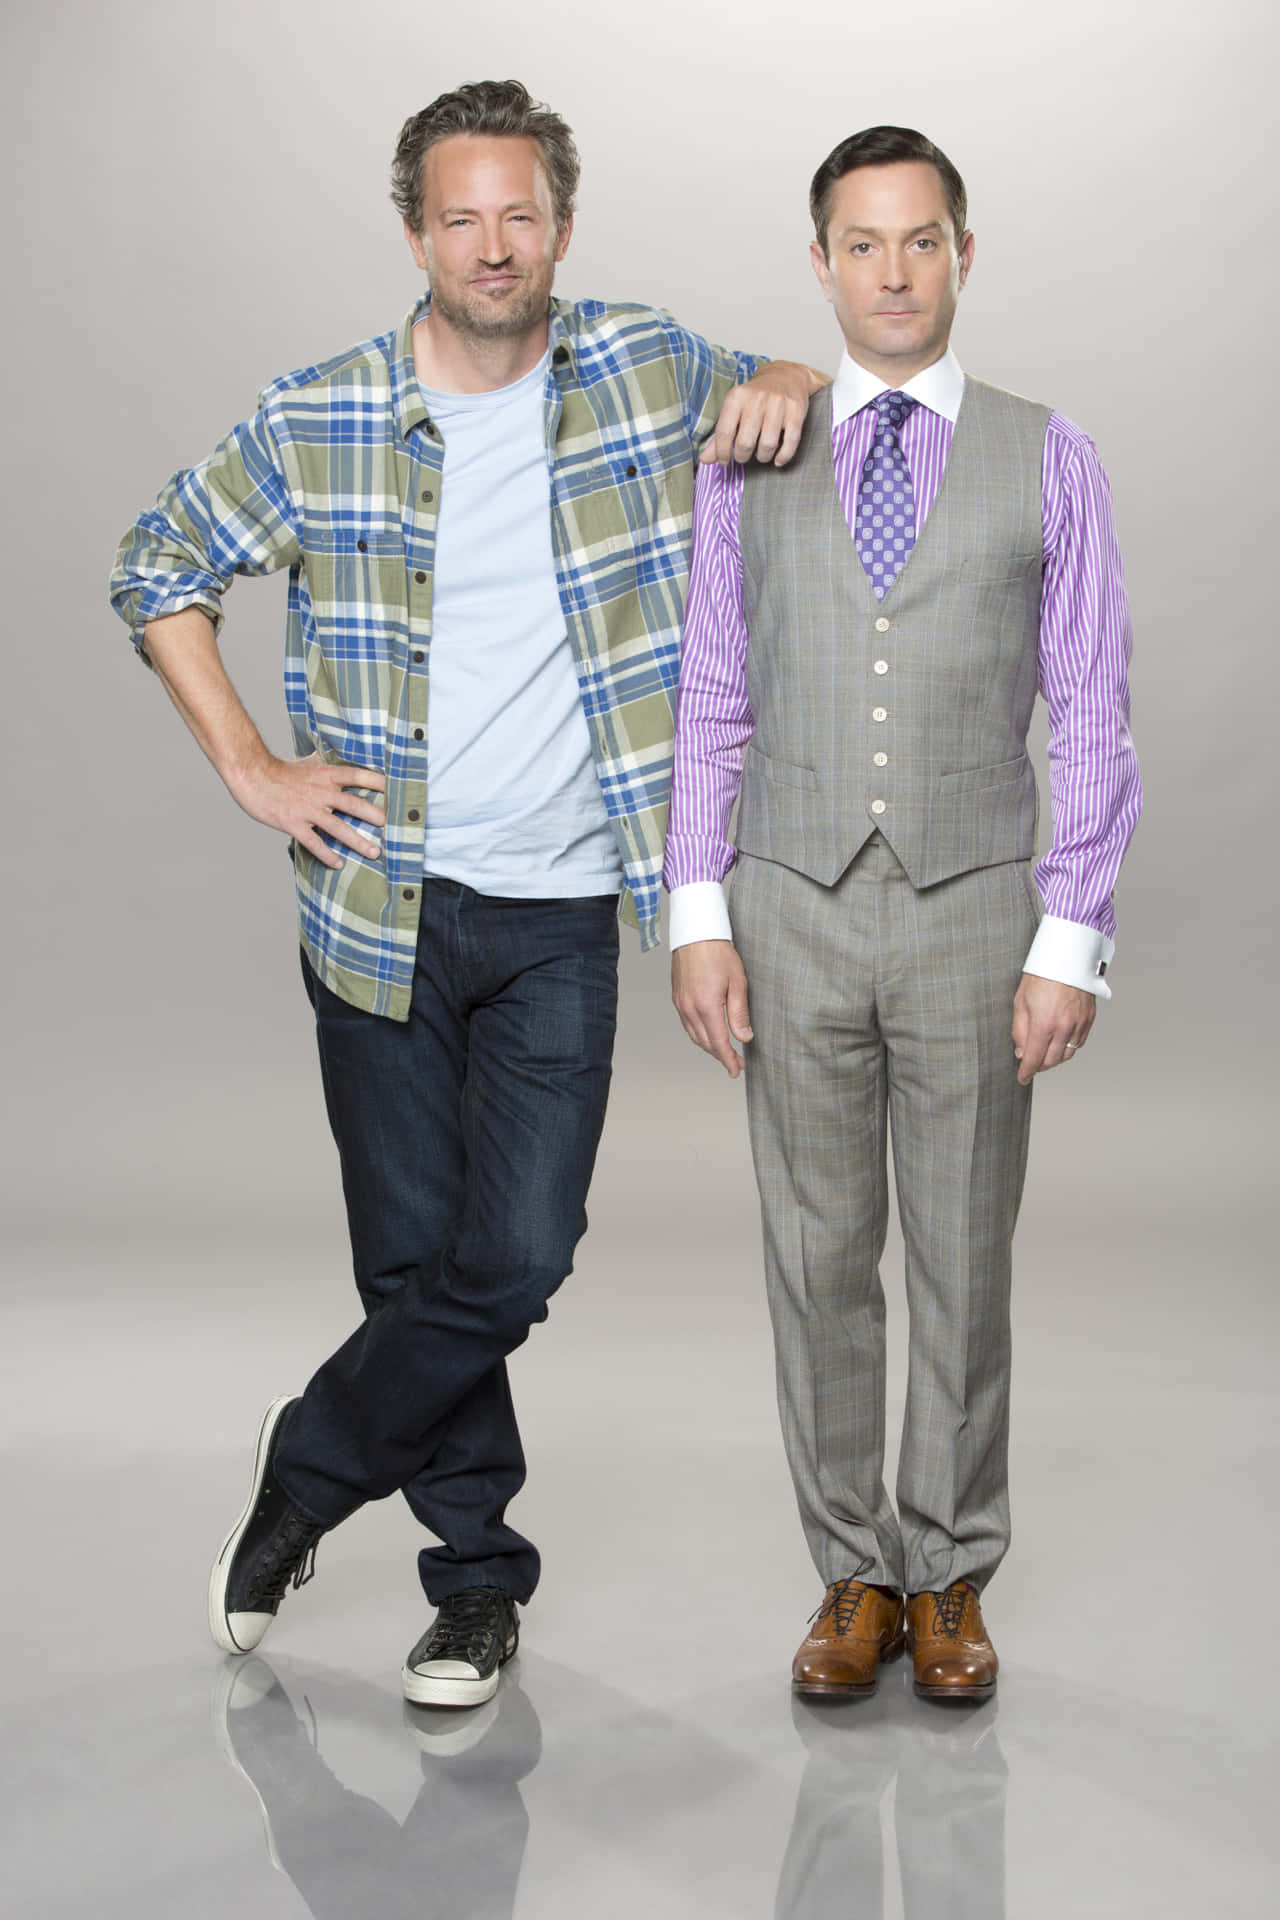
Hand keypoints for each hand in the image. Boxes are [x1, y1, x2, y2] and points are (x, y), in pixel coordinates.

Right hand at [225, 750, 386, 870]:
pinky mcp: (293, 824)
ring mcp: (307, 809)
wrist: (251, 776)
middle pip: (353, 804)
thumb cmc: (280, 770)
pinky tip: (338, 864)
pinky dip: (326, 854)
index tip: (397, 789)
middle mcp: (320, 792)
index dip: (377, 781)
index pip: (357, 775)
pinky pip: (313, 842)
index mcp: (325, 774)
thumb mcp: (308, 761)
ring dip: (357, 841)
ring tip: (375, 852)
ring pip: (338, 827)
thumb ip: (328, 761)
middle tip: (393, 826)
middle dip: (374, 815)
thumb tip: (344, 753)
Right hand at [672, 940, 753, 1076]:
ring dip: (710, 1047)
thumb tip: (744, 1038)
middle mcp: (690, 1009)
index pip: (719, 1043)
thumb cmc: (718, 953)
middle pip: (706, 1043)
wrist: (695, 934)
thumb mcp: (738, 983)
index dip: (729, 1060)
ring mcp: (681, 1004)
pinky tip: (710, 1034)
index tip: (736, 1070)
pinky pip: (688, 1025)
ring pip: (695, 1036)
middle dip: (721, 1056)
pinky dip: (699, 1035)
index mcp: (706, 1006)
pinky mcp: (677, 999)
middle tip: (737, 1062)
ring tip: (725, 1051)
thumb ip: (739, 1013)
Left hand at [700, 362, 825, 467]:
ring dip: (762, 457)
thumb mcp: (734, 410)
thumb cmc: (756, 398)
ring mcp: (778, 404)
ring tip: (760, 454)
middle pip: (745, 442)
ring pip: (767, 445)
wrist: (785, 376)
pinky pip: (790, 442)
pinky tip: (778, 459)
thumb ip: (720, 436)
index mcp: (737, 396)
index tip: (724, 460)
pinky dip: (783, 456)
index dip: (722, 452)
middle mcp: (757, 398)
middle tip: (743, 456)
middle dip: (742, 456)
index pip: (724, 433)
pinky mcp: (796, 411)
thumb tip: (704, 459)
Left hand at [1011, 974, 1095, 1085]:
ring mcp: (1079, 1024)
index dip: (1027, 1072)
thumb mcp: (1020, 1002)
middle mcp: (1064, 1027)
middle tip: (1031, 1063)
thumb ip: (1019, 1030)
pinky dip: (1068, 1047)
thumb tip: (1021, 1052)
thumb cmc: (1041, 975)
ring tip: (1044, 1053)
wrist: (1067, 956)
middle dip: (1040, 1066)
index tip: (1022, 1078)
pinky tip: (1059, 1042)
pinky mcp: (1089, 1019)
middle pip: (1052, 1061)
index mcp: (1043, 1023)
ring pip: (1068, 1054)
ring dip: (1054, 1058)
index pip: (1034, 1058)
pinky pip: (1079, 1043)